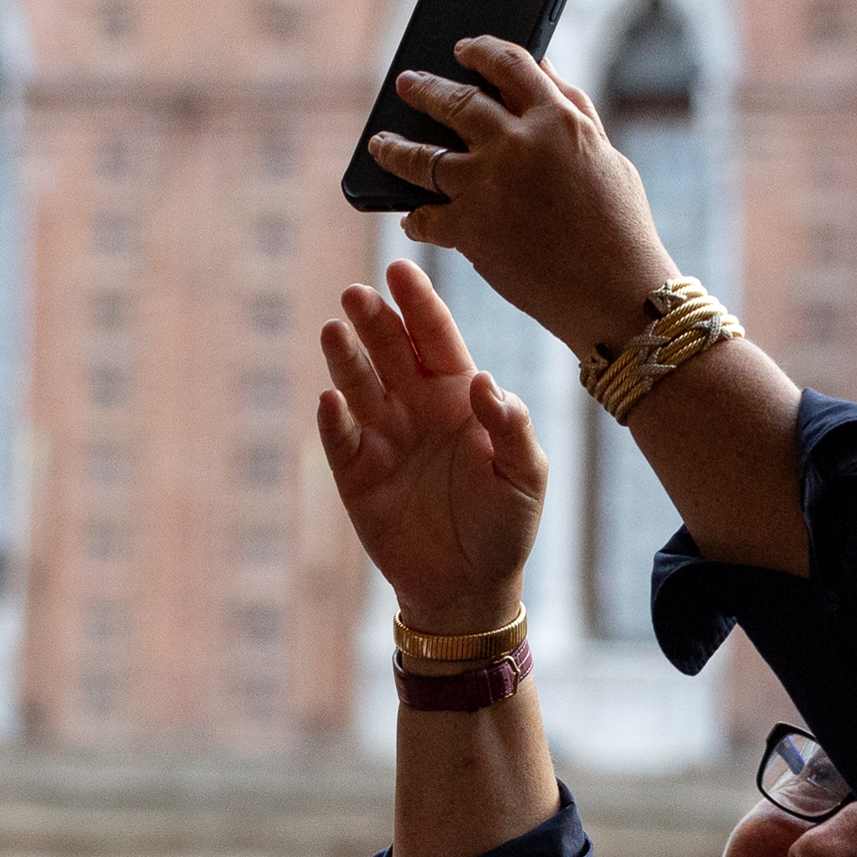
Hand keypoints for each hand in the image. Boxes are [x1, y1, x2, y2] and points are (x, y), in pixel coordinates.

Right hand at [317, 257, 544, 633]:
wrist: (470, 587)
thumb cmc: (505, 525)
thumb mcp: (526, 476)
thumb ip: (513, 427)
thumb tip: (482, 381)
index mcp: (457, 395)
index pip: (435, 338)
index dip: (419, 304)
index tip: (401, 270)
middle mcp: (415, 406)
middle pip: (389, 351)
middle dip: (373, 320)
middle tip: (357, 294)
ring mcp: (382, 437)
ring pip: (358, 385)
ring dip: (345, 358)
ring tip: (333, 330)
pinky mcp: (355, 474)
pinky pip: (340, 440)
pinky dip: (334, 420)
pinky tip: (330, 401)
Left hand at [368, 40, 677, 359]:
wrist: (617, 295)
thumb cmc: (622, 228)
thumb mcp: (608, 156)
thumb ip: (573, 110)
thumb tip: (543, 68)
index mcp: (557, 119)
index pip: (509, 63)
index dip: (480, 51)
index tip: (463, 49)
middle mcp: (516, 143)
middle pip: (457, 101)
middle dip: (425, 89)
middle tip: (406, 84)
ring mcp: (488, 185)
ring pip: (424, 156)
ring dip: (396, 148)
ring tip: (380, 144)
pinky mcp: (470, 229)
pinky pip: (426, 217)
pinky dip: (416, 219)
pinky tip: (411, 219)